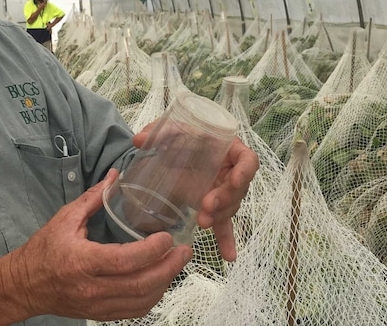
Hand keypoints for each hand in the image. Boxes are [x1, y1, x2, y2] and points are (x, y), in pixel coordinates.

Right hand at [3, 170, 191, 320]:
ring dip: (165, 283)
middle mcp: (92, 288)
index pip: (125, 261)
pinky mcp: (100, 315)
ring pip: (142, 301)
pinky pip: (134, 311)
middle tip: (184, 251)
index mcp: (82, 262)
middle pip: (140, 284)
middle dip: (168, 268)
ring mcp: (97, 305)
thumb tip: (114, 176)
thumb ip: (93, 198)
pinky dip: (152, 297)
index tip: (167, 238)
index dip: (151, 251)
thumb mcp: (65, 219)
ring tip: (175, 264)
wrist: (24, 285)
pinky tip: (160, 281)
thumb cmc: (43, 250)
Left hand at [132, 125, 258, 261]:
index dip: (245, 171)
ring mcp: (222, 190)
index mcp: (226, 148)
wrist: (172, 150)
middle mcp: (229, 170)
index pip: (247, 159)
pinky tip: (228, 257)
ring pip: (229, 207)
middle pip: (238, 188)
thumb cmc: (179, 135)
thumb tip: (139, 141)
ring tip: (201, 222)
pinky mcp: (213, 206)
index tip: (234, 181)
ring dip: (218, 216)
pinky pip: (223, 224)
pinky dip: (225, 240)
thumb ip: (158, 131)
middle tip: (206, 206)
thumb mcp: (170, 129)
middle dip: (224, 199)